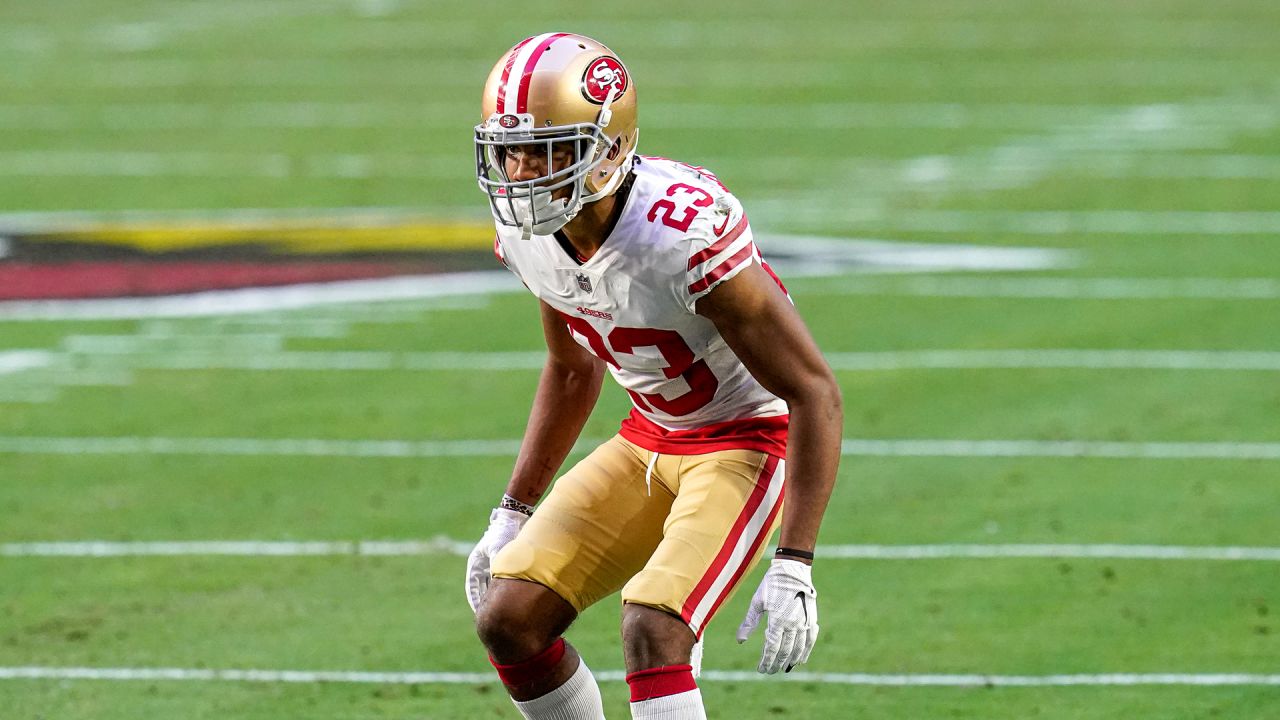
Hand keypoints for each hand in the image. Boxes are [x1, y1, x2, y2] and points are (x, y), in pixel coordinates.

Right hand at [464, 508, 528, 612]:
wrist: (513, 519)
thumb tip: (499, 580)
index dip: (474, 600)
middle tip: (487, 617)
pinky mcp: (500, 563)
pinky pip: (499, 580)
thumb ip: (499, 564)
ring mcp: (490, 564)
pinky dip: (501, 590)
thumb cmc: (504, 532)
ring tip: (496, 611)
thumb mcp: (499, 548)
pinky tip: (507, 599)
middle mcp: (481, 565)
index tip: (479, 613)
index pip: (472, 586)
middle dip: (483, 602)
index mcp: (476, 562)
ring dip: (492, 597)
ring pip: (489, 585)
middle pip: (480, 588)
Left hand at [735, 558, 818, 673]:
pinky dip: (806, 651)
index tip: (761, 669)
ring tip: (783, 668)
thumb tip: (740, 641)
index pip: (771, 648)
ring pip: (798, 648)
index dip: (766, 661)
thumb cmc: (771, 584)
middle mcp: (792, 624)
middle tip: (770, 671)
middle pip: (784, 651)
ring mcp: (804, 622)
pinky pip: (810, 640)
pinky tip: (800, 660)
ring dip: (790, 661)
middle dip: (776, 663)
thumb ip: (749, 622)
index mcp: (777, 620)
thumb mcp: (757, 602)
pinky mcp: (812, 619)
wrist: (793, 570)